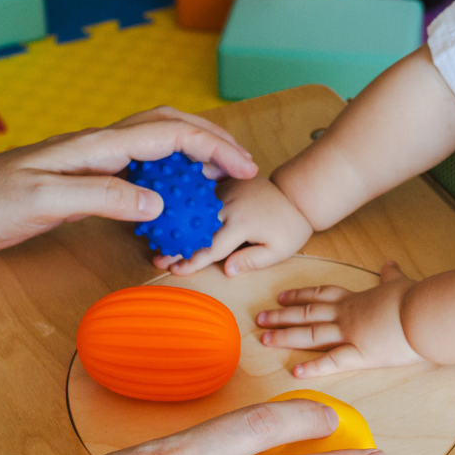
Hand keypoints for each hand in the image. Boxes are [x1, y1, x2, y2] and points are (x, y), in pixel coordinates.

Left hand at [0, 107, 255, 257]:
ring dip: (188, 159)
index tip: (242, 168)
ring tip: (216, 182)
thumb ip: (101, 197)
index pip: (166, 134)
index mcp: (93, 145)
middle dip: (210, 142)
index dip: (209, 147)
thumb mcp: (45, 200)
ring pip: (152, 149)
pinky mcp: (78, 186)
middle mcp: (96, 148)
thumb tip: (157, 205)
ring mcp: (88, 165)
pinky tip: (167, 206)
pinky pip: (133, 176)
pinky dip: (161, 184)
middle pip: (167, 129)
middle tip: (243, 168)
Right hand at [161, 175, 314, 276]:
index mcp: (241, 224)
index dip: (192, 261)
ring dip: (179, 224)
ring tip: (160, 237)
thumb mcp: (279, 250)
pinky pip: (203, 195)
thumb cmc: (290, 227)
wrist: (298, 193)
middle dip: (176, 244)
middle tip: (156, 258)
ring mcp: (226, 191)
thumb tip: (227, 270)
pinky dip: (189, 205)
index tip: (175, 270)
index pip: (212, 247)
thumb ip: (252, 260)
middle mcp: (229, 205)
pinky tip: (173, 214)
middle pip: (197, 228)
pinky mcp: (226, 183)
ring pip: (196, 210)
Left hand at [256, 261, 428, 378]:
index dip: (299, 295)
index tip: (281, 296)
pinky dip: (313, 367)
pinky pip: (333, 362)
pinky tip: (295, 371)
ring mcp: (351, 334)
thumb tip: (389, 263)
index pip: (321, 295)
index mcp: (357, 299)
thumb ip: (390, 275)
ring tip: (265, 339)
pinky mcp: (361, 354)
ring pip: (311, 334)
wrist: (426, 312)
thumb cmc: (417, 298)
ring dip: (286, 336)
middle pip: (307, 313)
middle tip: (259, 318)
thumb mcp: (400, 282)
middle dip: (282, 316)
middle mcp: (347, 315)